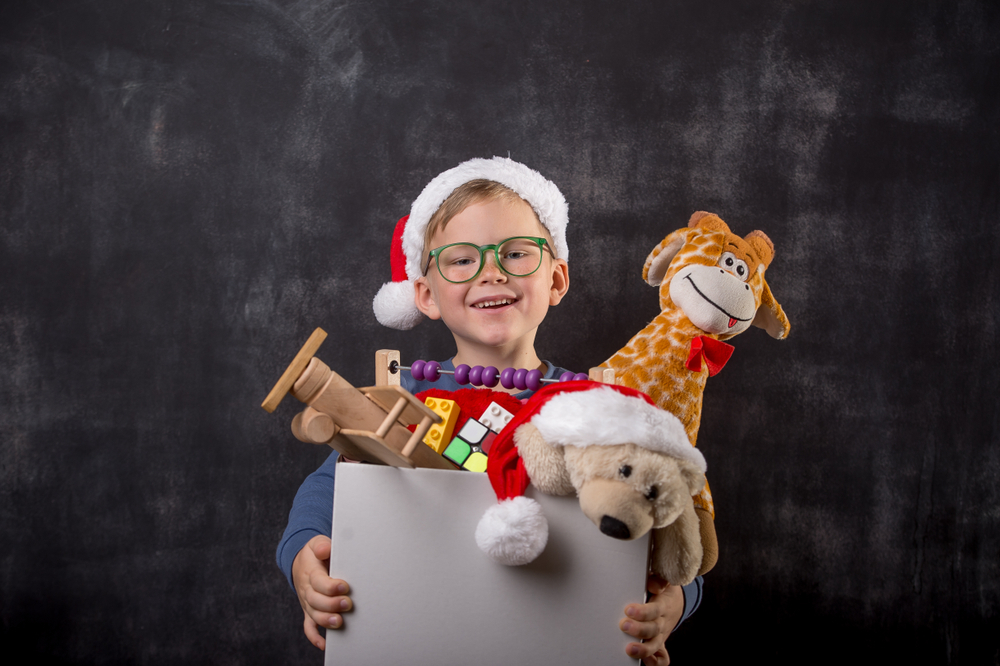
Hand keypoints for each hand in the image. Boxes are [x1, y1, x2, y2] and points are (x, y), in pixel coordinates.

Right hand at [292, 535, 351, 649]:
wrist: (301, 563)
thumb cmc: (315, 554)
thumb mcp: (316, 543)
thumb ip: (321, 545)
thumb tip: (325, 550)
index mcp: (310, 573)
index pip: (318, 582)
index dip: (330, 586)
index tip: (345, 586)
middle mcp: (307, 590)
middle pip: (315, 601)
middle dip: (331, 604)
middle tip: (348, 604)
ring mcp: (307, 603)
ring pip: (313, 615)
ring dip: (325, 620)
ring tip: (339, 622)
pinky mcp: (309, 611)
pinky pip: (309, 627)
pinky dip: (314, 637)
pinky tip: (324, 644)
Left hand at [619, 574, 683, 665]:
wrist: (676, 602)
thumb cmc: (663, 590)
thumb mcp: (664, 581)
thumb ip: (659, 580)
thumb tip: (653, 585)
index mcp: (663, 605)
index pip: (655, 610)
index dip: (643, 612)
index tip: (629, 610)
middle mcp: (663, 622)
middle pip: (654, 629)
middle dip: (639, 630)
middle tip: (624, 626)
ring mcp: (662, 634)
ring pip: (656, 644)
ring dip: (644, 649)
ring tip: (630, 649)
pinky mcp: (660, 643)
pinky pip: (662, 657)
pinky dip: (655, 662)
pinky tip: (646, 661)